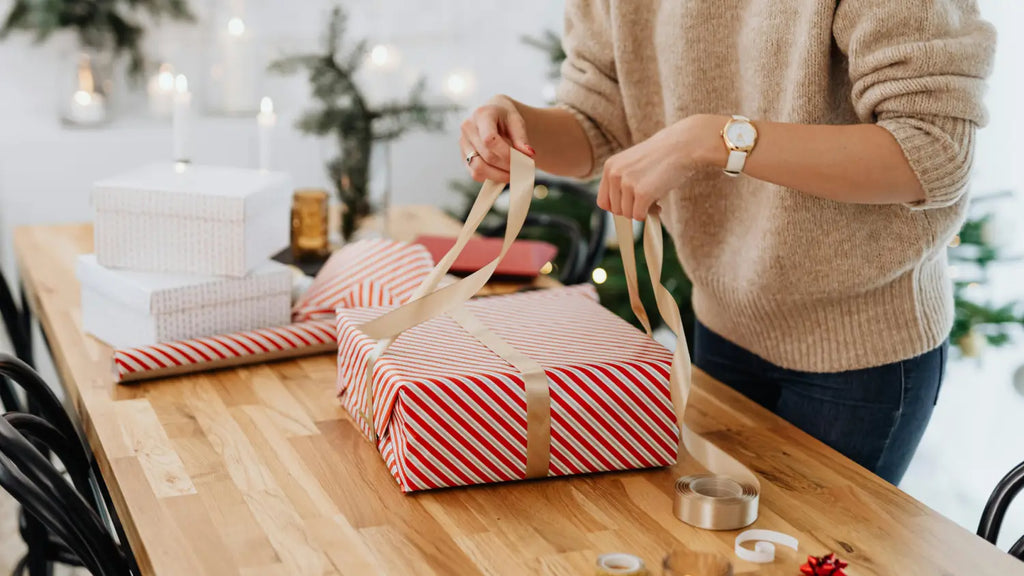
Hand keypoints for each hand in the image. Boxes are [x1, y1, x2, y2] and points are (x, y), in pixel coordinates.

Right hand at [460, 95, 535, 182]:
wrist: (492, 114)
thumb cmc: (505, 117)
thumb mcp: (517, 121)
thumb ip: (522, 138)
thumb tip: (529, 154)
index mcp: (481, 114)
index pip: (490, 140)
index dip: (506, 154)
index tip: (522, 160)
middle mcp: (468, 128)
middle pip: (487, 156)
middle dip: (507, 166)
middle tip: (523, 170)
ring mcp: (463, 143)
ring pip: (478, 168)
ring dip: (499, 175)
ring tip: (514, 174)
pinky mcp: (463, 156)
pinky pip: (475, 173)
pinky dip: (491, 177)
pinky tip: (502, 173)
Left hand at [598, 114, 725, 219]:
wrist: (683, 145)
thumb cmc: (662, 155)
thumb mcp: (633, 164)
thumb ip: (623, 183)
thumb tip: (623, 210)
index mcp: (610, 167)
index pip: (603, 201)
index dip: (617, 207)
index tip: (630, 204)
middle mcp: (614, 175)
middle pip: (615, 210)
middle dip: (632, 209)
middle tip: (647, 201)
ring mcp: (627, 184)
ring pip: (627, 214)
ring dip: (641, 211)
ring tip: (654, 199)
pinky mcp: (642, 193)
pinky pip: (639, 216)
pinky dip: (649, 214)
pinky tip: (658, 204)